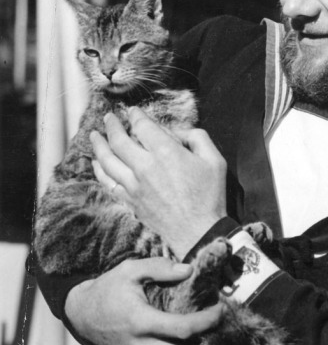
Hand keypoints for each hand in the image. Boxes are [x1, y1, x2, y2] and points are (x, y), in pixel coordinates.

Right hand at [65, 257, 224, 344]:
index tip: (221, 309)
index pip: (184, 329)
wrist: (81, 315)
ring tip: (200, 331)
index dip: (208, 321)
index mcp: (142, 321)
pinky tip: (180, 336)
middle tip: (215, 328)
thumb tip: (188, 270)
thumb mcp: (130, 270)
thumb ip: (159, 267)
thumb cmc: (107, 289)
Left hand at [90, 107, 227, 259]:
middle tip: (108, 118)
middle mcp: (145, 167)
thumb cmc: (210, 197)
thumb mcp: (215, 160)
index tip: (133, 111)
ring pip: (107, 161)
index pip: (142, 126)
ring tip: (94, 135)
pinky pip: (108, 183)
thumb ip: (198, 137)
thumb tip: (180, 132)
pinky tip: (96, 164)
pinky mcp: (130, 201)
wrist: (199, 233)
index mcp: (166, 152)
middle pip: (119, 140)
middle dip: (112, 126)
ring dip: (98, 145)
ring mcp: (134, 186)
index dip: (136, 115)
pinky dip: (99, 171)